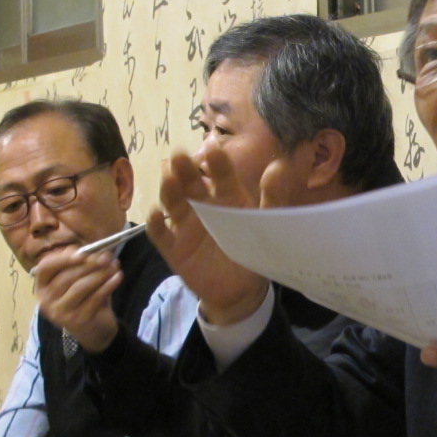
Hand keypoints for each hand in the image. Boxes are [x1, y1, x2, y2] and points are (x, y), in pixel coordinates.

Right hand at [31, 247, 122, 352]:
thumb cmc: (84, 299)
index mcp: (41, 287)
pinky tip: (118, 277)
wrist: (94, 331)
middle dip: (89, 264)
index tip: (83, 252)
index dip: (63, 258)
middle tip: (107, 257)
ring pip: (81, 286)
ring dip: (100, 273)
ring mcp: (61, 313)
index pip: (45, 268)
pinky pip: (95, 298)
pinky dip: (108, 285)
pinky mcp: (78, 321)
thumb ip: (78, 265)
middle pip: (67, 276)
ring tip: (114, 266)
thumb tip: (88, 250)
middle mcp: (46, 301)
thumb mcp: (77, 280)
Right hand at [148, 147, 269, 324]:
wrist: (239, 290)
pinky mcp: (174, 247)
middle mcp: (203, 205)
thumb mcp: (265, 223)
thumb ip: (273, 197)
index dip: (216, 161)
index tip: (213, 147)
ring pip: (173, 203)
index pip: (221, 174)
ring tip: (169, 178)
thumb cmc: (252, 249)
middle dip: (184, 169)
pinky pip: (161, 234)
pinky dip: (156, 223)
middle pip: (190, 183)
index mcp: (227, 196)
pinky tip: (158, 214)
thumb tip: (279, 166)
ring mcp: (185, 225)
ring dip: (169, 190)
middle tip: (180, 155)